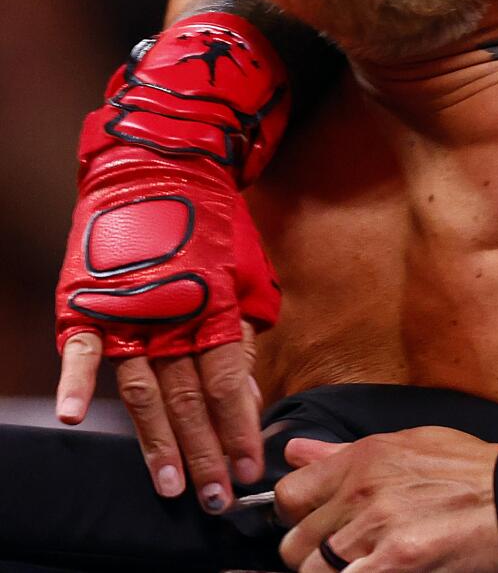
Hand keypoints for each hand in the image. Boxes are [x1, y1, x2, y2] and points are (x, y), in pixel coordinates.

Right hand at [55, 180, 277, 503]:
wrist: (160, 169)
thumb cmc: (210, 228)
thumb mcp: (244, 278)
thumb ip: (242, 335)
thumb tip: (246, 395)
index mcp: (213, 312)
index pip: (230, 383)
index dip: (240, 428)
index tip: (251, 467)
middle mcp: (172, 319)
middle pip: (190, 399)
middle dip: (206, 452)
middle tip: (217, 497)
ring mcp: (128, 313)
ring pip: (145, 390)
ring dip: (157, 442)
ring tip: (172, 485)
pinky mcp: (89, 305)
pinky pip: (82, 350)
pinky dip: (78, 382)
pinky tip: (77, 418)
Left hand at [276, 430, 497, 572]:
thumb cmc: (470, 471)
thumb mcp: (410, 444)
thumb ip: (345, 454)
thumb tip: (295, 452)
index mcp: (364, 458)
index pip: (288, 494)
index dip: (297, 515)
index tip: (316, 524)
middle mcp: (362, 491)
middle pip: (295, 542)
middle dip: (314, 553)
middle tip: (346, 553)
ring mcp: (376, 529)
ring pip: (312, 570)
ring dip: (332, 572)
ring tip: (364, 563)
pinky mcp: (394, 562)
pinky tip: (378, 568)